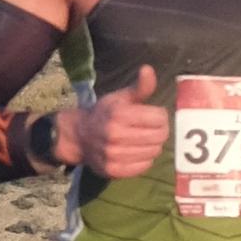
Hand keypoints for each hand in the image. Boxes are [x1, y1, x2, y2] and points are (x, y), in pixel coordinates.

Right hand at [70, 60, 172, 179]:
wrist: (79, 136)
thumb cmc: (105, 113)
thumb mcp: (121, 97)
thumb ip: (140, 86)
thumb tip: (148, 69)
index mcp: (118, 114)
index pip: (159, 118)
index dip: (161, 116)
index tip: (155, 115)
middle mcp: (114, 135)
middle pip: (159, 136)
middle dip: (161, 131)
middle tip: (153, 129)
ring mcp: (112, 154)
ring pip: (153, 152)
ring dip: (153, 145)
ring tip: (145, 140)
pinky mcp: (112, 170)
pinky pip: (143, 167)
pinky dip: (145, 160)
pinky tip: (138, 152)